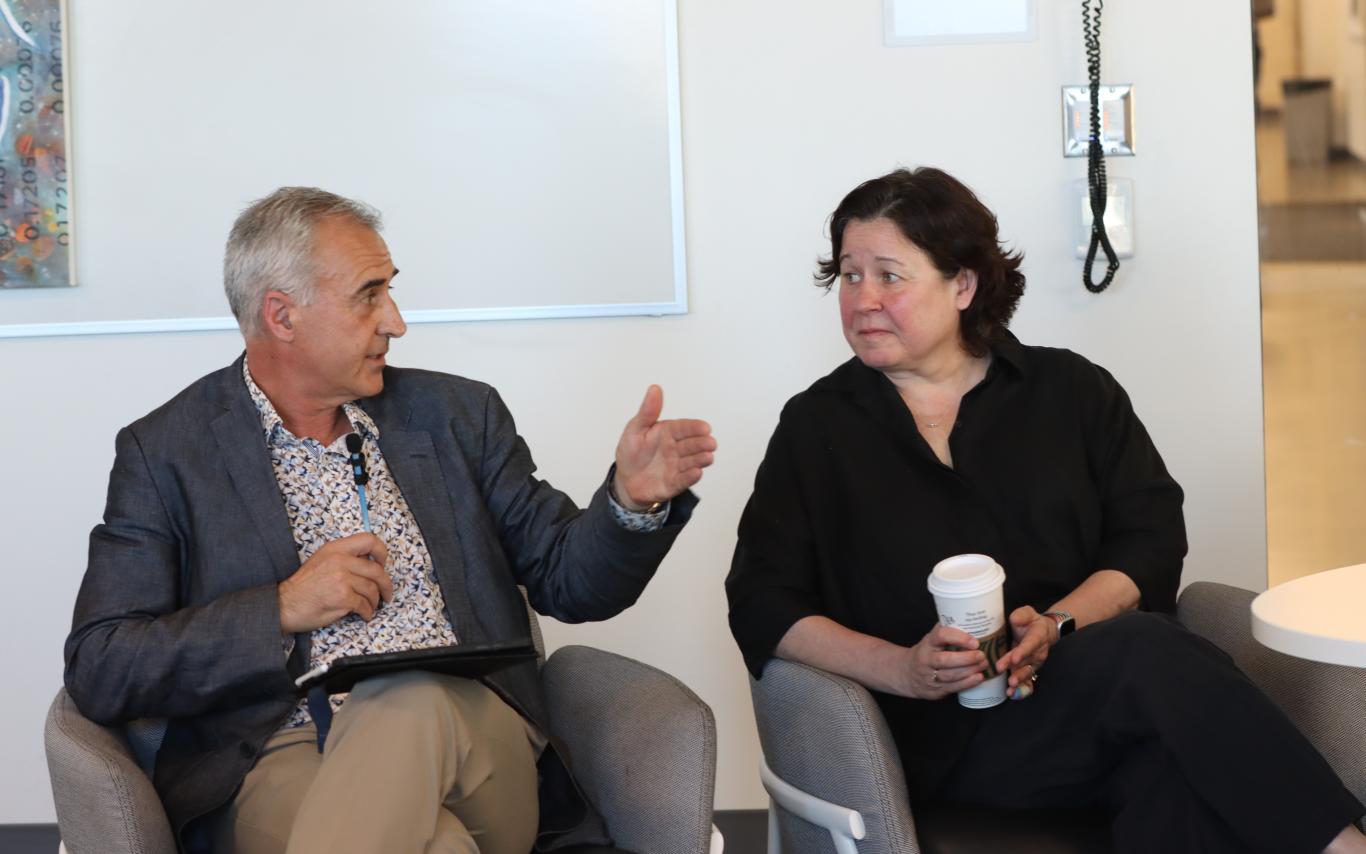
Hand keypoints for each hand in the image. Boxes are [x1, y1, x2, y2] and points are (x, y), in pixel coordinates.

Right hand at [277, 533, 393, 632]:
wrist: (285, 604)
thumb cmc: (303, 586)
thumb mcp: (322, 560)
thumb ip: (344, 557)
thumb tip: (370, 562)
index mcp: (336, 549)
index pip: (369, 540)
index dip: (381, 552)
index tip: (383, 564)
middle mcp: (340, 560)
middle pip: (377, 570)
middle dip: (386, 585)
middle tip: (387, 594)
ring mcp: (342, 579)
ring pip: (372, 590)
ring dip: (375, 601)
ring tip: (371, 606)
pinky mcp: (343, 598)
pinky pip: (364, 605)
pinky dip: (367, 612)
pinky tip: (364, 614)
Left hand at [612, 385, 716, 509]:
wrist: (626, 480)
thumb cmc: (631, 452)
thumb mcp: (635, 429)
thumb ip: (648, 411)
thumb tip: (655, 388)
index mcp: (668, 433)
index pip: (684, 428)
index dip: (695, 428)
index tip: (705, 428)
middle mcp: (676, 449)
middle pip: (692, 445)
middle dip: (702, 444)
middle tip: (711, 443)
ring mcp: (677, 466)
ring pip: (691, 462)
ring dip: (700, 460)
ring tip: (708, 457)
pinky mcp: (674, 483)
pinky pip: (683, 480)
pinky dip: (690, 477)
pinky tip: (696, 473)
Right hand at [902, 623, 988, 699]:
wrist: (907, 674)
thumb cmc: (926, 652)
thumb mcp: (931, 639)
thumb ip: (946, 630)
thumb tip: (969, 619)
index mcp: (928, 643)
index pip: (940, 636)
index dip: (958, 638)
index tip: (974, 641)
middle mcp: (926, 659)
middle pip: (945, 660)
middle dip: (967, 658)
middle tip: (982, 655)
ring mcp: (929, 676)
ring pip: (950, 675)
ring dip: (969, 671)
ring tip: (984, 665)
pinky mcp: (935, 690)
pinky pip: (952, 687)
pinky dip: (967, 683)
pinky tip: (978, 678)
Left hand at [994, 606, 1055, 700]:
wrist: (1044, 631)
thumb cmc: (1031, 621)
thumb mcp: (1027, 613)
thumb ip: (1022, 615)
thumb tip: (1015, 619)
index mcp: (1037, 636)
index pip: (1030, 644)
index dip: (1022, 651)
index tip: (1014, 658)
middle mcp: (1038, 652)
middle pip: (1026, 660)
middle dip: (1015, 667)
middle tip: (1004, 672)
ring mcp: (1035, 662)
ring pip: (1027, 671)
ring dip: (1019, 679)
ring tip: (1010, 686)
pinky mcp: (1030, 668)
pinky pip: (1027, 679)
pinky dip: (1020, 687)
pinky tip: (1011, 693)